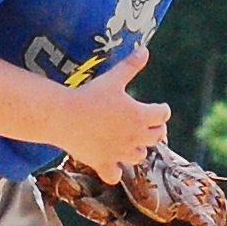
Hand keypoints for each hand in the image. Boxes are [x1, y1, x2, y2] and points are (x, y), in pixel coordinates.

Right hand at [57, 47, 169, 179]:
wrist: (63, 115)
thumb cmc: (89, 95)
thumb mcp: (113, 78)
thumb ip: (131, 65)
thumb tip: (146, 50)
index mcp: (140, 115)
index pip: (163, 114)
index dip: (161, 110)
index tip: (159, 108)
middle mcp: (134, 137)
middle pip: (157, 136)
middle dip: (155, 130)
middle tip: (149, 126)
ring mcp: (119, 152)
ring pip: (139, 156)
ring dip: (138, 150)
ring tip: (132, 143)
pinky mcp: (103, 163)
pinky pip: (115, 176)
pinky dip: (115, 171)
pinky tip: (112, 164)